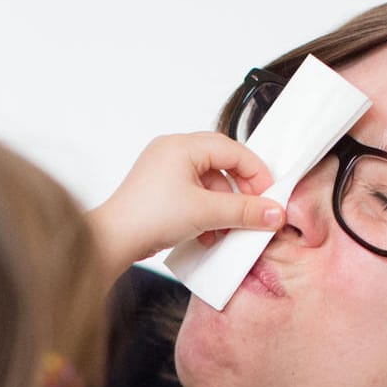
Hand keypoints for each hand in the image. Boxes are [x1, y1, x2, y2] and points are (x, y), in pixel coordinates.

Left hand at [88, 132, 282, 274]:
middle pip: (222, 164)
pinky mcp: (159, 190)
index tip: (270, 197)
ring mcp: (163, 170)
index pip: (233, 150)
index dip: (256, 173)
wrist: (112, 241)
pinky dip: (206, 212)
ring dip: (223, 207)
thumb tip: (274, 212)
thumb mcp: (206, 213)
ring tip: (228, 229)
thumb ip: (245, 211)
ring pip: (209, 182)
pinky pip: (193, 194)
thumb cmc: (147, 218)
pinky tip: (209, 234)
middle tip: (255, 211)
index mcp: (182, 145)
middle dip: (240, 192)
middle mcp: (172, 151)